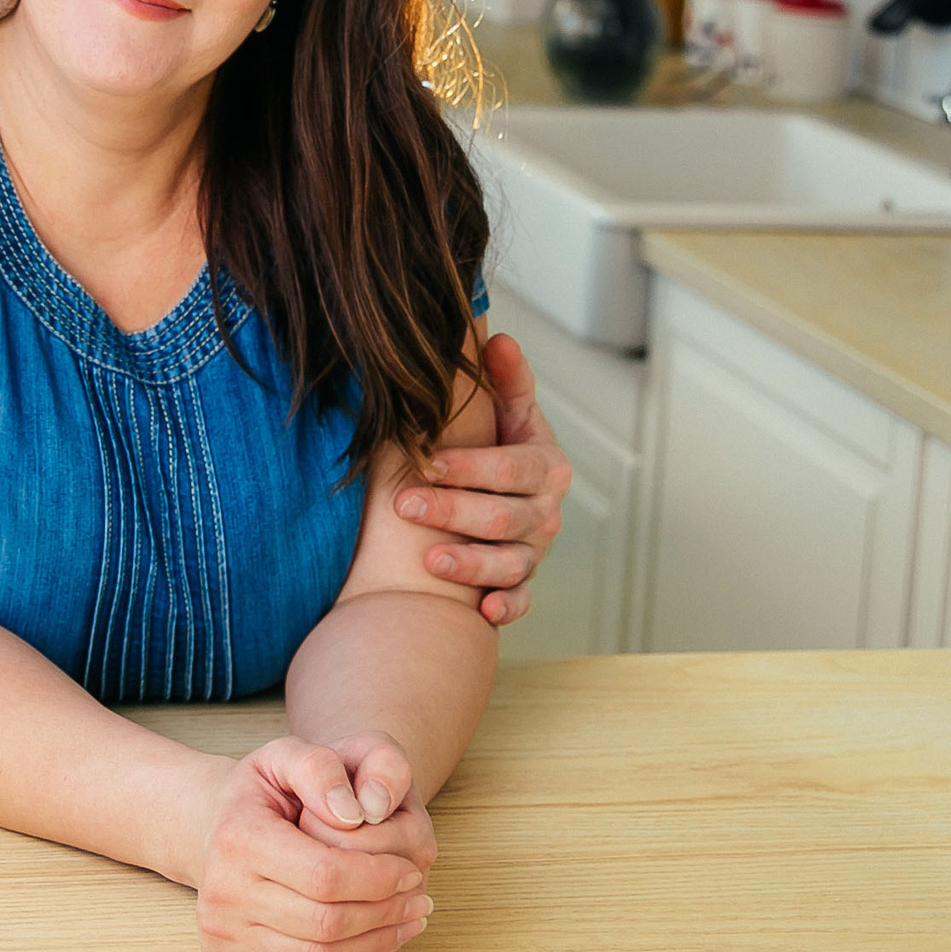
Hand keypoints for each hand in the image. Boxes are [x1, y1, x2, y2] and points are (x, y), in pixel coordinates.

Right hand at [190, 738, 433, 951]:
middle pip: (325, 922)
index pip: (325, 875)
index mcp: (237, 840)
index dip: (378, 878)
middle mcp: (221, 894)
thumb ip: (320, 768)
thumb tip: (355, 814)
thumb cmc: (258, 794)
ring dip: (376, 943)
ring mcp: (222, 935)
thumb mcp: (284, 756)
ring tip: (407, 920)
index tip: (411, 870)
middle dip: (385, 913)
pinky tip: (376, 941)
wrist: (207, 831)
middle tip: (419, 899)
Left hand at [394, 332, 570, 625]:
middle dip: (453, 511)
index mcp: (546, 465)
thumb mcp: (507, 410)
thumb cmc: (498, 445)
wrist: (505, 491)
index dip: (470, 465)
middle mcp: (547, 512)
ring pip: (511, 564)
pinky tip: (481, 613)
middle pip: (503, 517)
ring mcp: (534, 551)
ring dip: (472, 564)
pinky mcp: (521, 583)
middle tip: (403, 505)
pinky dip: (505, 608)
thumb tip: (498, 338)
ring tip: (430, 560)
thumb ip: (506, 378)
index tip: (427, 458)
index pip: (510, 467)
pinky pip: (520, 602)